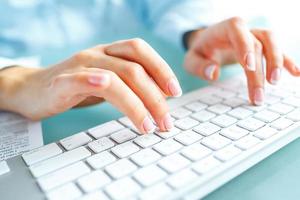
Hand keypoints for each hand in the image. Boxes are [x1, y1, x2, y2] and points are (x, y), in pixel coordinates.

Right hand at [0, 39, 181, 132]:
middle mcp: (98, 54)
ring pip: (115, 76)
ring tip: (148, 126)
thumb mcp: (107, 83)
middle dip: (155, 96)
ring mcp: (79, 66)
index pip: (141, 51)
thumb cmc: (75, 88)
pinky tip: (105, 88)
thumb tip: (160, 101)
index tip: (175, 93)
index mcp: (110, 53)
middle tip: (166, 122)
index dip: (161, 69)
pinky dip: (95, 82)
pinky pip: (81, 78)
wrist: (33, 89)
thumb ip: (130, 86)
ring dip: (137, 102)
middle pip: (134, 68)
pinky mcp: (62, 81)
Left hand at [184, 17, 299, 104]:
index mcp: (223, 28)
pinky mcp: (262, 45)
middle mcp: (243, 30)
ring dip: (277, 61)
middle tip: (258, 94)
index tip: (249, 66)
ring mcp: (255, 36)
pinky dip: (287, 61)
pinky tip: (295, 74)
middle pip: (256, 44)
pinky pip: (278, 50)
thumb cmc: (201, 51)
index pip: (237, 30)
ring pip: (272, 41)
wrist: (208, 43)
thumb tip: (214, 74)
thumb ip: (199, 66)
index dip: (245, 46)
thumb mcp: (191, 59)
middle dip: (259, 70)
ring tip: (275, 83)